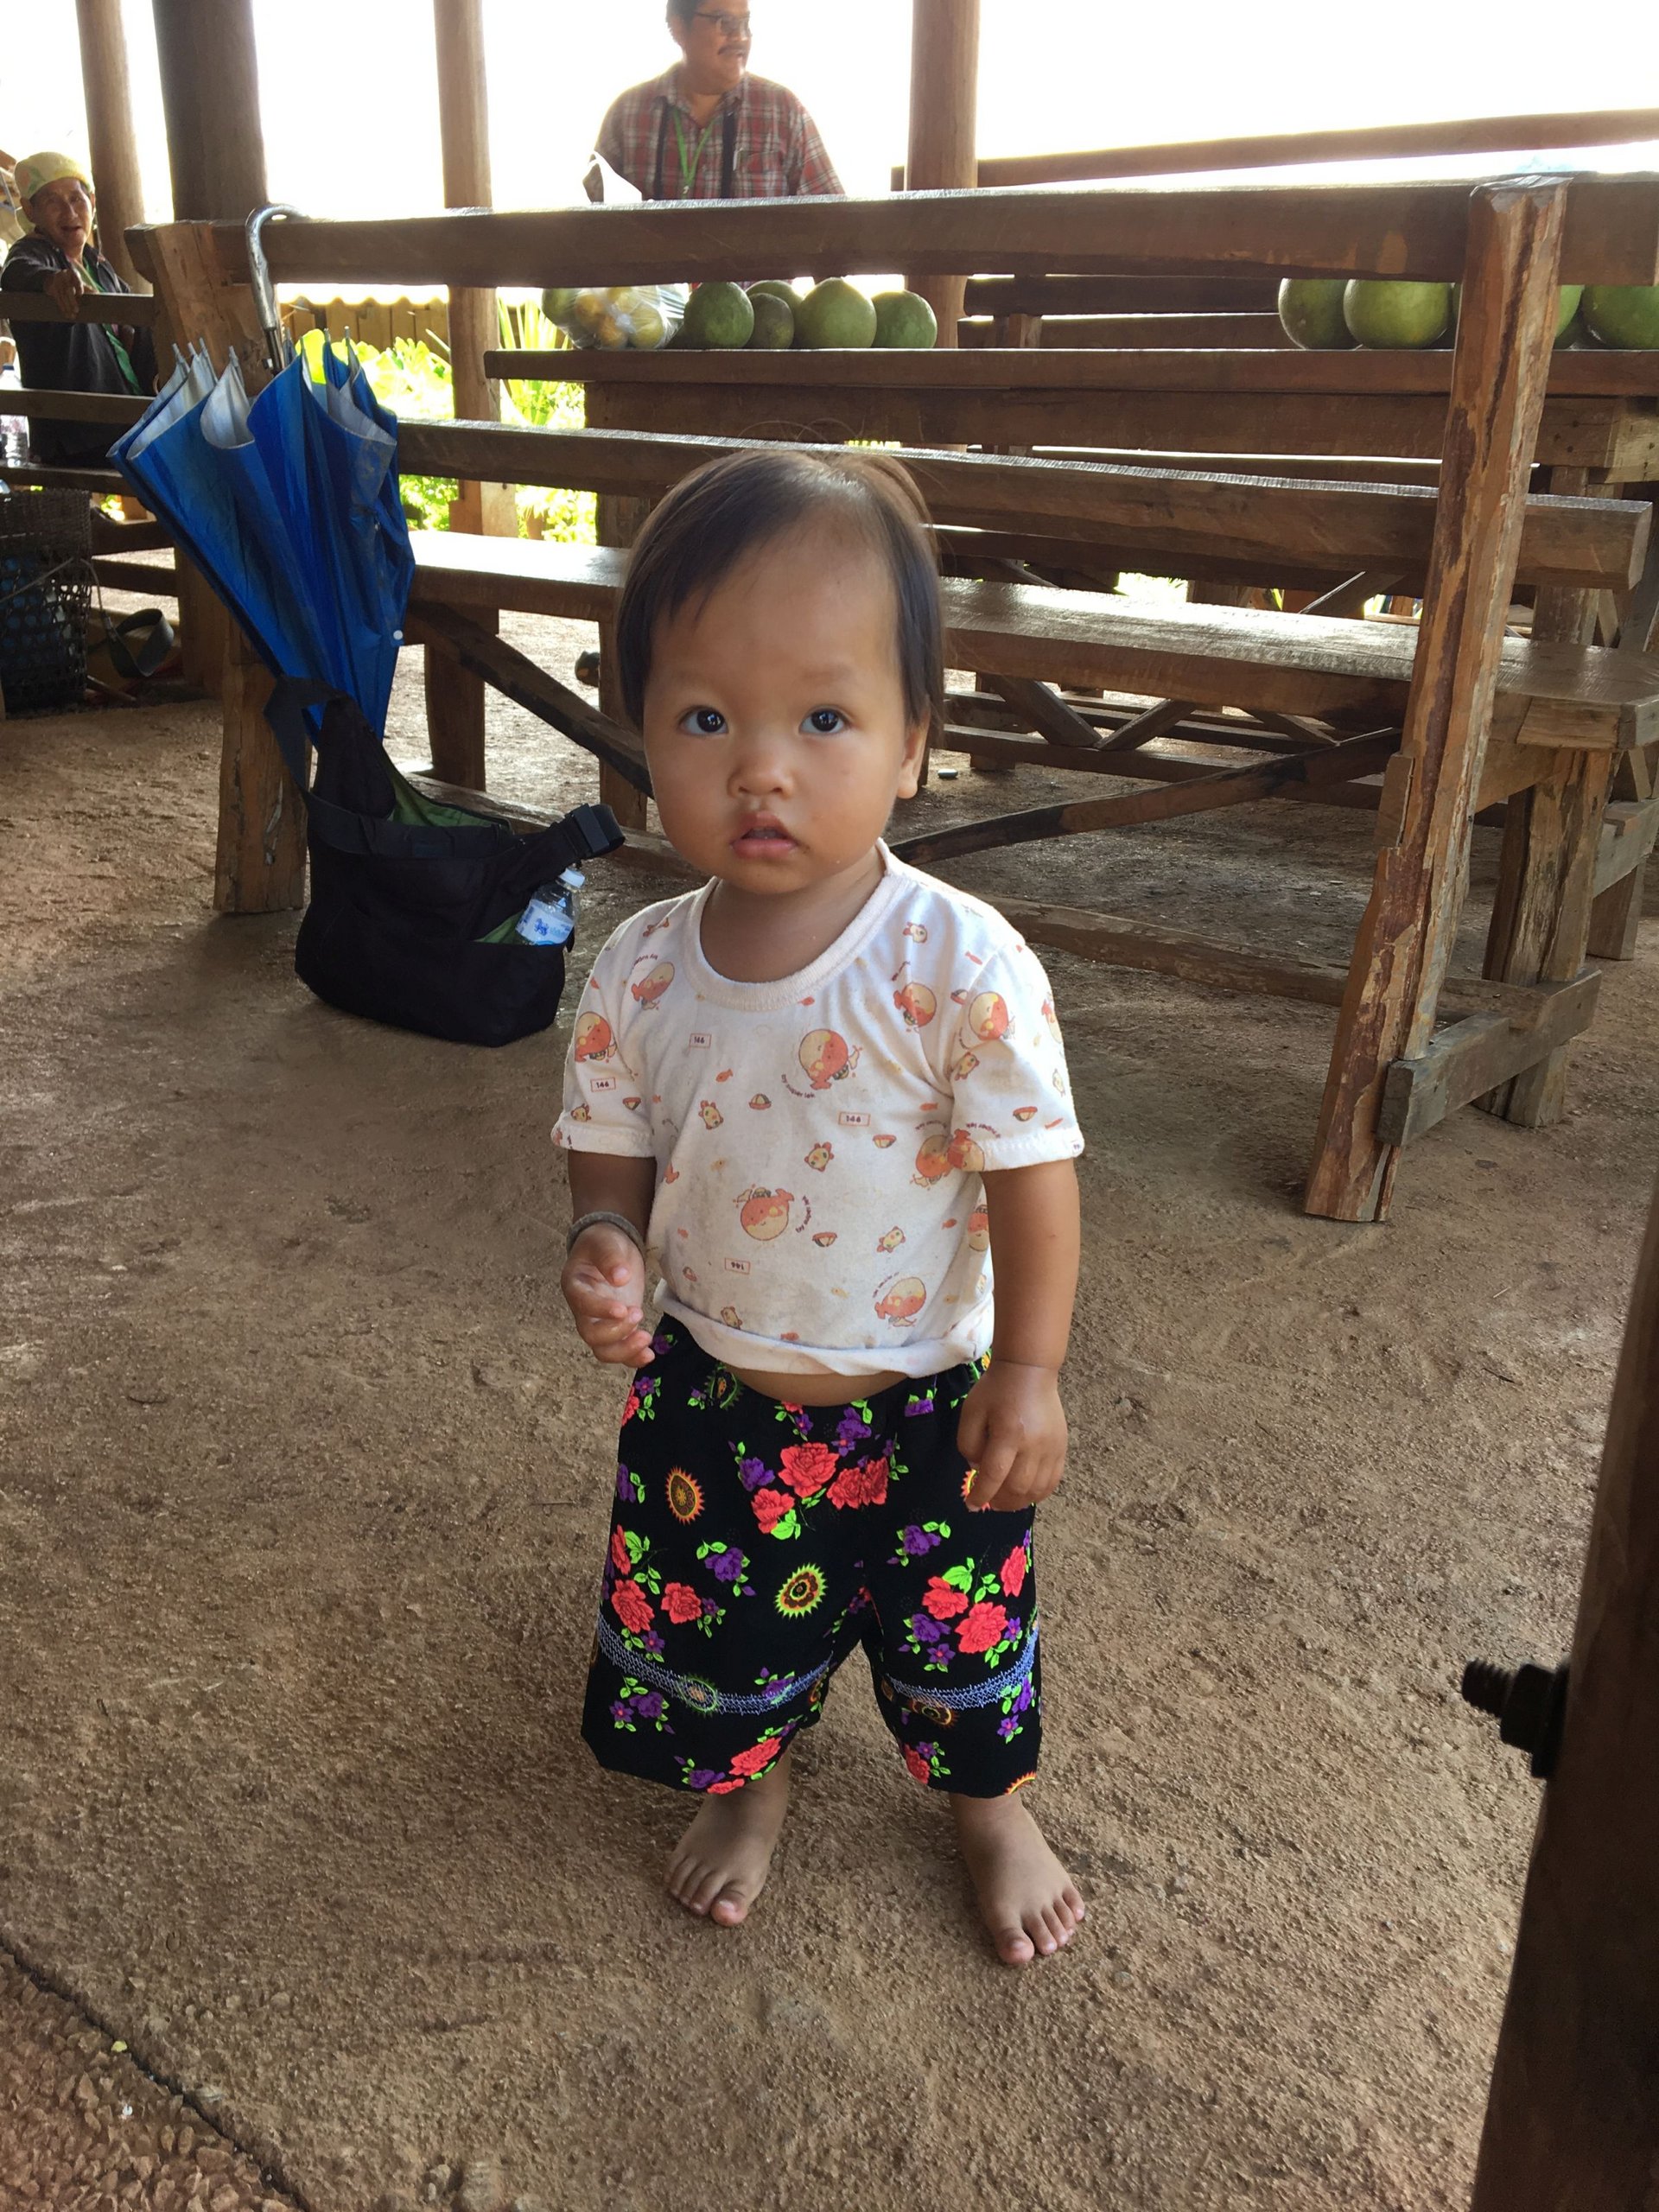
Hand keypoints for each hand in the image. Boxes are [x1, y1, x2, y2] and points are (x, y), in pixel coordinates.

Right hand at [44, 267, 86, 315]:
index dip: (78, 285)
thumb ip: (87, 288)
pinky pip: (57, 298)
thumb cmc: (70, 281)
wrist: (52, 277)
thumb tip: (97, 294)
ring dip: (67, 307)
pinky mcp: (51, 287)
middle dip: (72, 301)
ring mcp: (56, 280)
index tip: (81, 294)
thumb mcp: (78, 282)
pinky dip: (62, 307)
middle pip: (68, 289)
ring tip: (72, 316)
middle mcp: (63, 275)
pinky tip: (66, 313)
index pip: (76, 278)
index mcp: (72, 273)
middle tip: (76, 310)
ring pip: (62, 296)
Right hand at [561, 1224, 653, 1367]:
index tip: (623, 1309)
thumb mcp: (606, 1242)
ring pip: (602, 1349)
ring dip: (624, 1350)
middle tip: (638, 1313)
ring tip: (647, 1338)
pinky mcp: (615, 1328)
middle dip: (615, 1332)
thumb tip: (620, 1278)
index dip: (600, 1310)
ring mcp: (598, 1322)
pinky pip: (618, 1351)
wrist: (610, 1250)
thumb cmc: (603, 1243)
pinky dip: (632, 1357)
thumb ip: (610, 1257)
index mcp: (575, 1286)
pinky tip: (649, 1355)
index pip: (582, 1304)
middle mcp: (583, 1309)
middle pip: (590, 1334)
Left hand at [956, 1359, 1067, 1513]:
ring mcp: (1051, 1448)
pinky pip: (1053, 1481)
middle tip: (988, 1501)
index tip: (970, 1505)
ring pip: (1037, 1489)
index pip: (995, 1475)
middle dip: (1000, 1501)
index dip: (981, 1494)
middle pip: (1018, 1487)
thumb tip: (978, 1468)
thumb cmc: (996, 1390)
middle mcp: (1033, 1444)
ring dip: (1019, 1501)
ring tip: (1005, 1500)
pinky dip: (1038, 1493)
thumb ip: (968, 1443)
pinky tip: (1024, 1493)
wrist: (1029, 1371)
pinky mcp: (1061, 1448)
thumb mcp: (971, 1411)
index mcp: (1008, 1433)